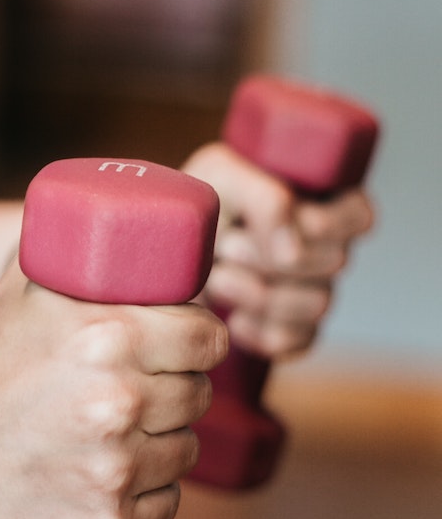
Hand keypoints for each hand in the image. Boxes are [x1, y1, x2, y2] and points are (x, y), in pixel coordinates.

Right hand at [0, 260, 226, 518]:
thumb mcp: (23, 291)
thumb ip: (81, 254)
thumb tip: (132, 228)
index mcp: (109, 337)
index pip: (209, 339)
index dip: (197, 341)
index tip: (181, 347)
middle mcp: (119, 403)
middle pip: (199, 395)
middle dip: (174, 389)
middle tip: (135, 390)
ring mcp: (115, 470)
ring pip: (184, 451)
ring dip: (160, 442)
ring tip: (112, 434)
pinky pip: (165, 504)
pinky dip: (144, 493)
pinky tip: (104, 476)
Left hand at [184, 143, 374, 357]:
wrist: (159, 254)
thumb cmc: (195, 206)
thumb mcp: (220, 177)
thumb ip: (265, 199)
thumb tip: (294, 251)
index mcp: (320, 200)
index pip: (358, 216)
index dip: (322, 223)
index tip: (270, 222)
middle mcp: (324, 248)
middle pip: (334, 262)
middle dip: (269, 256)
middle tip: (225, 247)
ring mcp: (311, 291)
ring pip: (317, 304)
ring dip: (258, 293)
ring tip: (217, 279)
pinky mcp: (290, 330)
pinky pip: (297, 341)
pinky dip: (259, 332)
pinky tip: (231, 318)